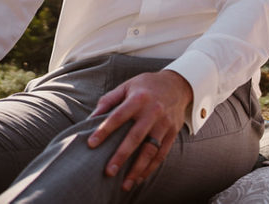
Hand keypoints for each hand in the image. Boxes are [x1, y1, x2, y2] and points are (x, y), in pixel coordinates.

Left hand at [87, 70, 192, 191]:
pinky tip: (139, 178)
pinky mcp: (173, 132)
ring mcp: (164, 123)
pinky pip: (162, 153)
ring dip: (138, 168)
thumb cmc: (146, 86)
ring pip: (151, 149)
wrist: (177, 83)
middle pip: (136, 137)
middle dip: (121, 155)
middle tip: (109, 171)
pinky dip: (151, 167)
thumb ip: (108, 100)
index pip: (118, 116)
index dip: (104, 130)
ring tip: (125, 183)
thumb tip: (91, 117)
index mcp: (139, 98)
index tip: (91, 144)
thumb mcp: (127, 86)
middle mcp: (153, 111)